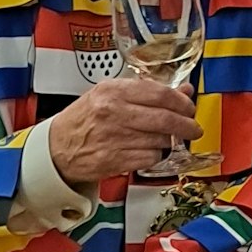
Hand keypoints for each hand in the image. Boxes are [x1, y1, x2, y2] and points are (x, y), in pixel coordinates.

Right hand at [47, 79, 203, 183]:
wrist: (57, 148)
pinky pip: (151, 158)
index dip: (182, 102)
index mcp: (113, 91)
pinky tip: (149, 150)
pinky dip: (156, 155)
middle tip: (193, 128)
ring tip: (164, 138)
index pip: (160, 93)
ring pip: (161, 140)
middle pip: (165, 119)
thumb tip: (185, 91)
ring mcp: (114, 138)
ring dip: (170, 141)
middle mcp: (114, 112)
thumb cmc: (85, 119)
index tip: (190, 108)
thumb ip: (148, 92)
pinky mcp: (115, 160)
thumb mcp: (111, 95)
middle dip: (187, 125)